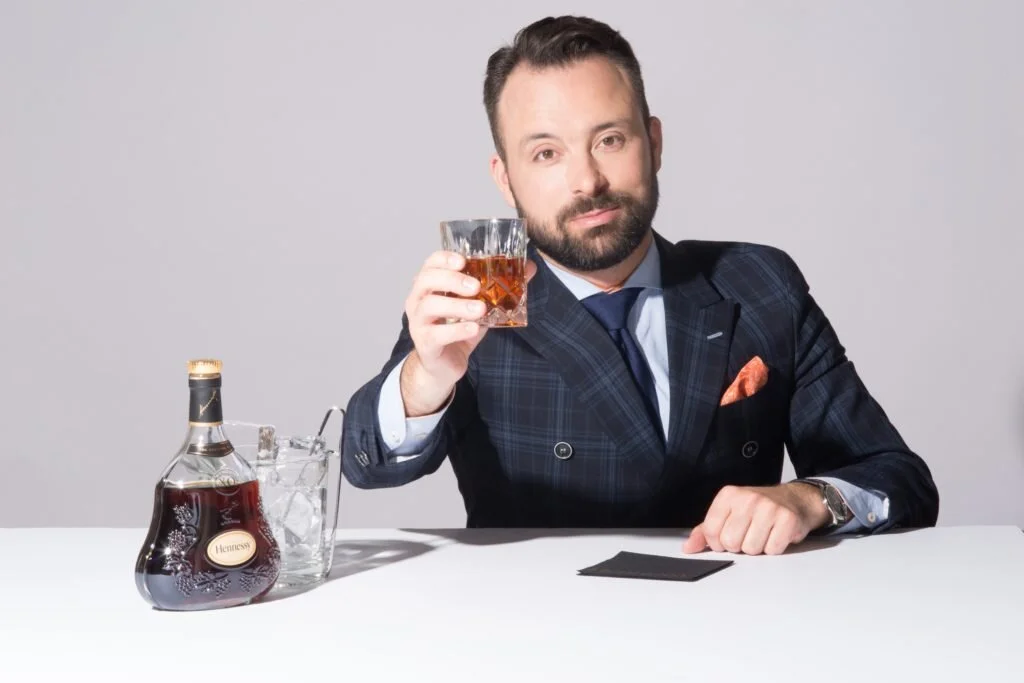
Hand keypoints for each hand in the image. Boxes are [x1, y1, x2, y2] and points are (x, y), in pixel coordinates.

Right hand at [401, 250, 536, 416]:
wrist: (444, 365)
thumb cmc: (458, 330)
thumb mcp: (479, 306)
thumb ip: (499, 289)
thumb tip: (529, 268)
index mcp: (430, 287)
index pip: (430, 264)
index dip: (444, 259)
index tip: (463, 260)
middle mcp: (418, 301)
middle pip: (426, 280)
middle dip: (452, 280)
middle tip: (476, 286)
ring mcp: (418, 323)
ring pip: (430, 306)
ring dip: (457, 305)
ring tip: (480, 309)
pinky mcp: (425, 344)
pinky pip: (437, 334)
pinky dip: (457, 330)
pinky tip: (473, 328)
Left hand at [681, 483, 830, 555]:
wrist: (794, 500)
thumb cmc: (757, 509)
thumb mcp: (728, 513)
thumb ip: (705, 531)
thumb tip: (688, 548)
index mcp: (728, 495)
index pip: (710, 531)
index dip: (717, 543)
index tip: (726, 537)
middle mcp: (747, 498)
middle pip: (730, 542)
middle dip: (738, 546)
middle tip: (748, 534)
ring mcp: (768, 507)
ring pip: (751, 549)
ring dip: (757, 548)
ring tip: (762, 534)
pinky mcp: (787, 519)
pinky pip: (772, 550)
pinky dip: (774, 548)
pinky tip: (775, 535)